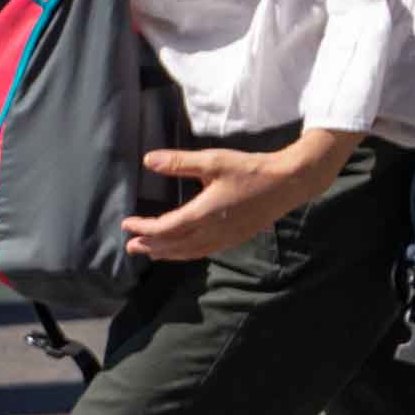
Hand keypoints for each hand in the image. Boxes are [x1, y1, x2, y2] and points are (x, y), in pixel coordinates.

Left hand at [123, 138, 341, 261]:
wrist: (287, 184)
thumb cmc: (250, 170)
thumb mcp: (213, 161)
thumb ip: (178, 162)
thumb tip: (148, 160)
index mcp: (203, 213)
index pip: (165, 228)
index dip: (143, 228)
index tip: (127, 224)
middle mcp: (212, 231)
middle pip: (174, 245)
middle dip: (150, 246)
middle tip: (130, 246)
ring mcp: (225, 238)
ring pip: (189, 251)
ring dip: (167, 253)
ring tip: (150, 253)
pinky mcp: (235, 238)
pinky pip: (204, 251)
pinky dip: (187, 253)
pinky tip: (182, 251)